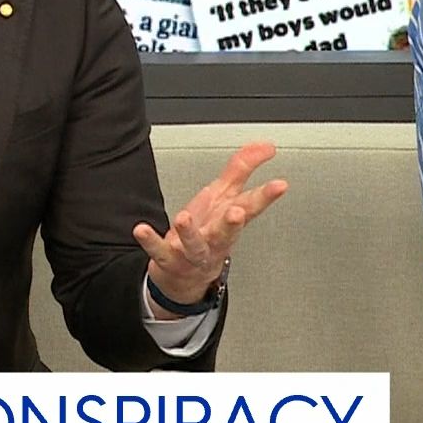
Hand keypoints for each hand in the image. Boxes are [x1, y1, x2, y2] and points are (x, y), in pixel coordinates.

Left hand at [132, 142, 287, 311]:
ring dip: (190, 232)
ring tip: (184, 218)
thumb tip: (263, 145)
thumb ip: (243, 168)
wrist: (185, 276)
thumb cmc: (208, 233)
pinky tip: (142, 229)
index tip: (280, 185)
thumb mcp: (226, 197)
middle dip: (232, 223)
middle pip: (227, 232)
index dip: (267, 195)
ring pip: (195, 245)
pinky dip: (150, 241)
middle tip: (237, 212)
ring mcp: (192, 251)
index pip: (251, 206)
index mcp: (228, 220)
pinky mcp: (168, 258)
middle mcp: (214, 239)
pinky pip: (158, 250)